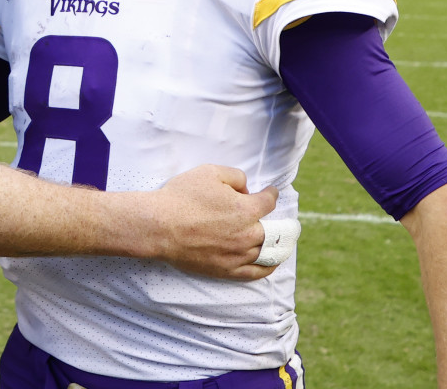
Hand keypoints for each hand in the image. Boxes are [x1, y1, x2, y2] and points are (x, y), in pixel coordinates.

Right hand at [150, 164, 281, 280]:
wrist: (159, 226)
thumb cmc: (182, 196)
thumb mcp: (210, 172)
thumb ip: (236, 176)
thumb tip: (246, 188)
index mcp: (247, 209)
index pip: (269, 201)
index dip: (271, 194)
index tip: (270, 191)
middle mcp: (247, 234)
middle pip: (274, 231)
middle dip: (282, 224)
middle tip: (286, 223)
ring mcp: (238, 255)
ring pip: (268, 253)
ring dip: (278, 246)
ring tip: (283, 243)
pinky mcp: (226, 270)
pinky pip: (255, 273)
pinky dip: (268, 268)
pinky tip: (272, 264)